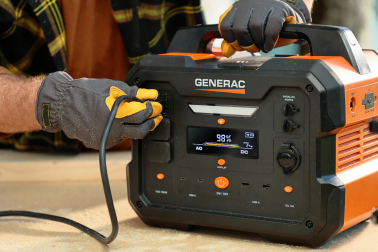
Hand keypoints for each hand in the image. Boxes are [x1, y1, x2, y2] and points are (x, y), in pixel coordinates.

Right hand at [35, 72, 162, 148]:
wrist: (61, 104)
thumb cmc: (85, 92)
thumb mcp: (110, 87)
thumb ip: (131, 93)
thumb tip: (149, 95)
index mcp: (116, 113)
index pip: (142, 115)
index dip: (151, 109)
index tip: (155, 105)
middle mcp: (112, 129)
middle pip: (140, 131)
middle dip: (151, 123)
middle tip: (155, 116)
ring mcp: (106, 139)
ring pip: (128, 135)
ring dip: (134, 126)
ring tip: (135, 116)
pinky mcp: (100, 143)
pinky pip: (116, 138)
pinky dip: (119, 130)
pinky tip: (115, 121)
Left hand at [219, 0, 311, 56]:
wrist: (288, 15)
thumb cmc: (265, 25)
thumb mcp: (247, 33)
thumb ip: (234, 41)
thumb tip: (226, 52)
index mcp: (237, 8)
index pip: (225, 26)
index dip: (231, 40)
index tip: (239, 45)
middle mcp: (249, 4)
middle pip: (239, 28)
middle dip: (245, 44)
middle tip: (253, 47)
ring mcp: (264, 5)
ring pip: (255, 27)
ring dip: (258, 42)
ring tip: (262, 45)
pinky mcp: (279, 9)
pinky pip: (271, 28)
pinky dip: (269, 40)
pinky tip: (269, 45)